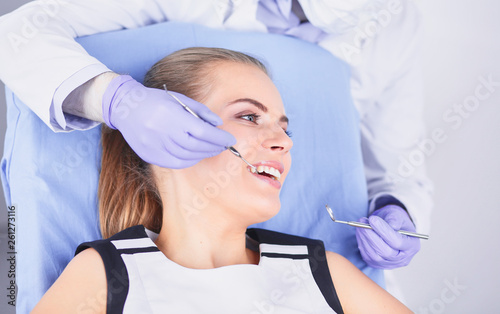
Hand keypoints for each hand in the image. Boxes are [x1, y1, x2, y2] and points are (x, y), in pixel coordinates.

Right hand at [102, 75, 235, 168]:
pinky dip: (189, 161)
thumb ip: (200, 111)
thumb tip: (218, 124)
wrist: (125, 107)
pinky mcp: (150, 155)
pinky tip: (196, 155)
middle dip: (214, 147)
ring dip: (203, 154)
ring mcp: (155, 146)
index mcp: (172, 116)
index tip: (230, 139)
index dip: (218, 137)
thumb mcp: (179, 99)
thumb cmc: (155, 100)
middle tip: (224, 145)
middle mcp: (163, 132)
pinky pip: (175, 163)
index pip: (202, 131)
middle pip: (196, 146)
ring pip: (186, 156)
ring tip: (212, 149)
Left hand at [356, 205, 419, 268]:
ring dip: (364, 240)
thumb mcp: (397, 215)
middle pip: (386, 252)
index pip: (397, 242)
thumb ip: (395, 219)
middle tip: (363, 223)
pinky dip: (362, 244)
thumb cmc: (395, 221)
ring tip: (360, 225)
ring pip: (374, 256)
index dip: (384, 231)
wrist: (390, 227)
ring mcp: (390, 264)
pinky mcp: (378, 265)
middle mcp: (403, 259)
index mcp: (412, 246)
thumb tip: (391, 225)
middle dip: (372, 237)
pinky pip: (367, 257)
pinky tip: (360, 233)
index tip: (373, 219)